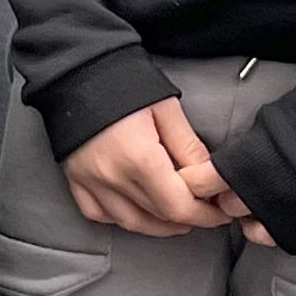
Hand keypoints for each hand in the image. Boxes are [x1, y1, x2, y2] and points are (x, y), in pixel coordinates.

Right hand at [62, 96, 231, 236]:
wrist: (77, 70)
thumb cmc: (124, 82)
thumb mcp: (166, 109)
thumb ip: (188, 147)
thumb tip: (209, 177)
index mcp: (139, 158)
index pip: (179, 206)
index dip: (206, 215)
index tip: (220, 211)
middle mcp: (112, 177)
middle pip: (159, 217)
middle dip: (189, 219)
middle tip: (206, 211)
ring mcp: (90, 182)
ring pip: (131, 222)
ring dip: (159, 225)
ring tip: (178, 218)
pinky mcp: (74, 179)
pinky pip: (99, 214)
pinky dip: (122, 218)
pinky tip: (138, 211)